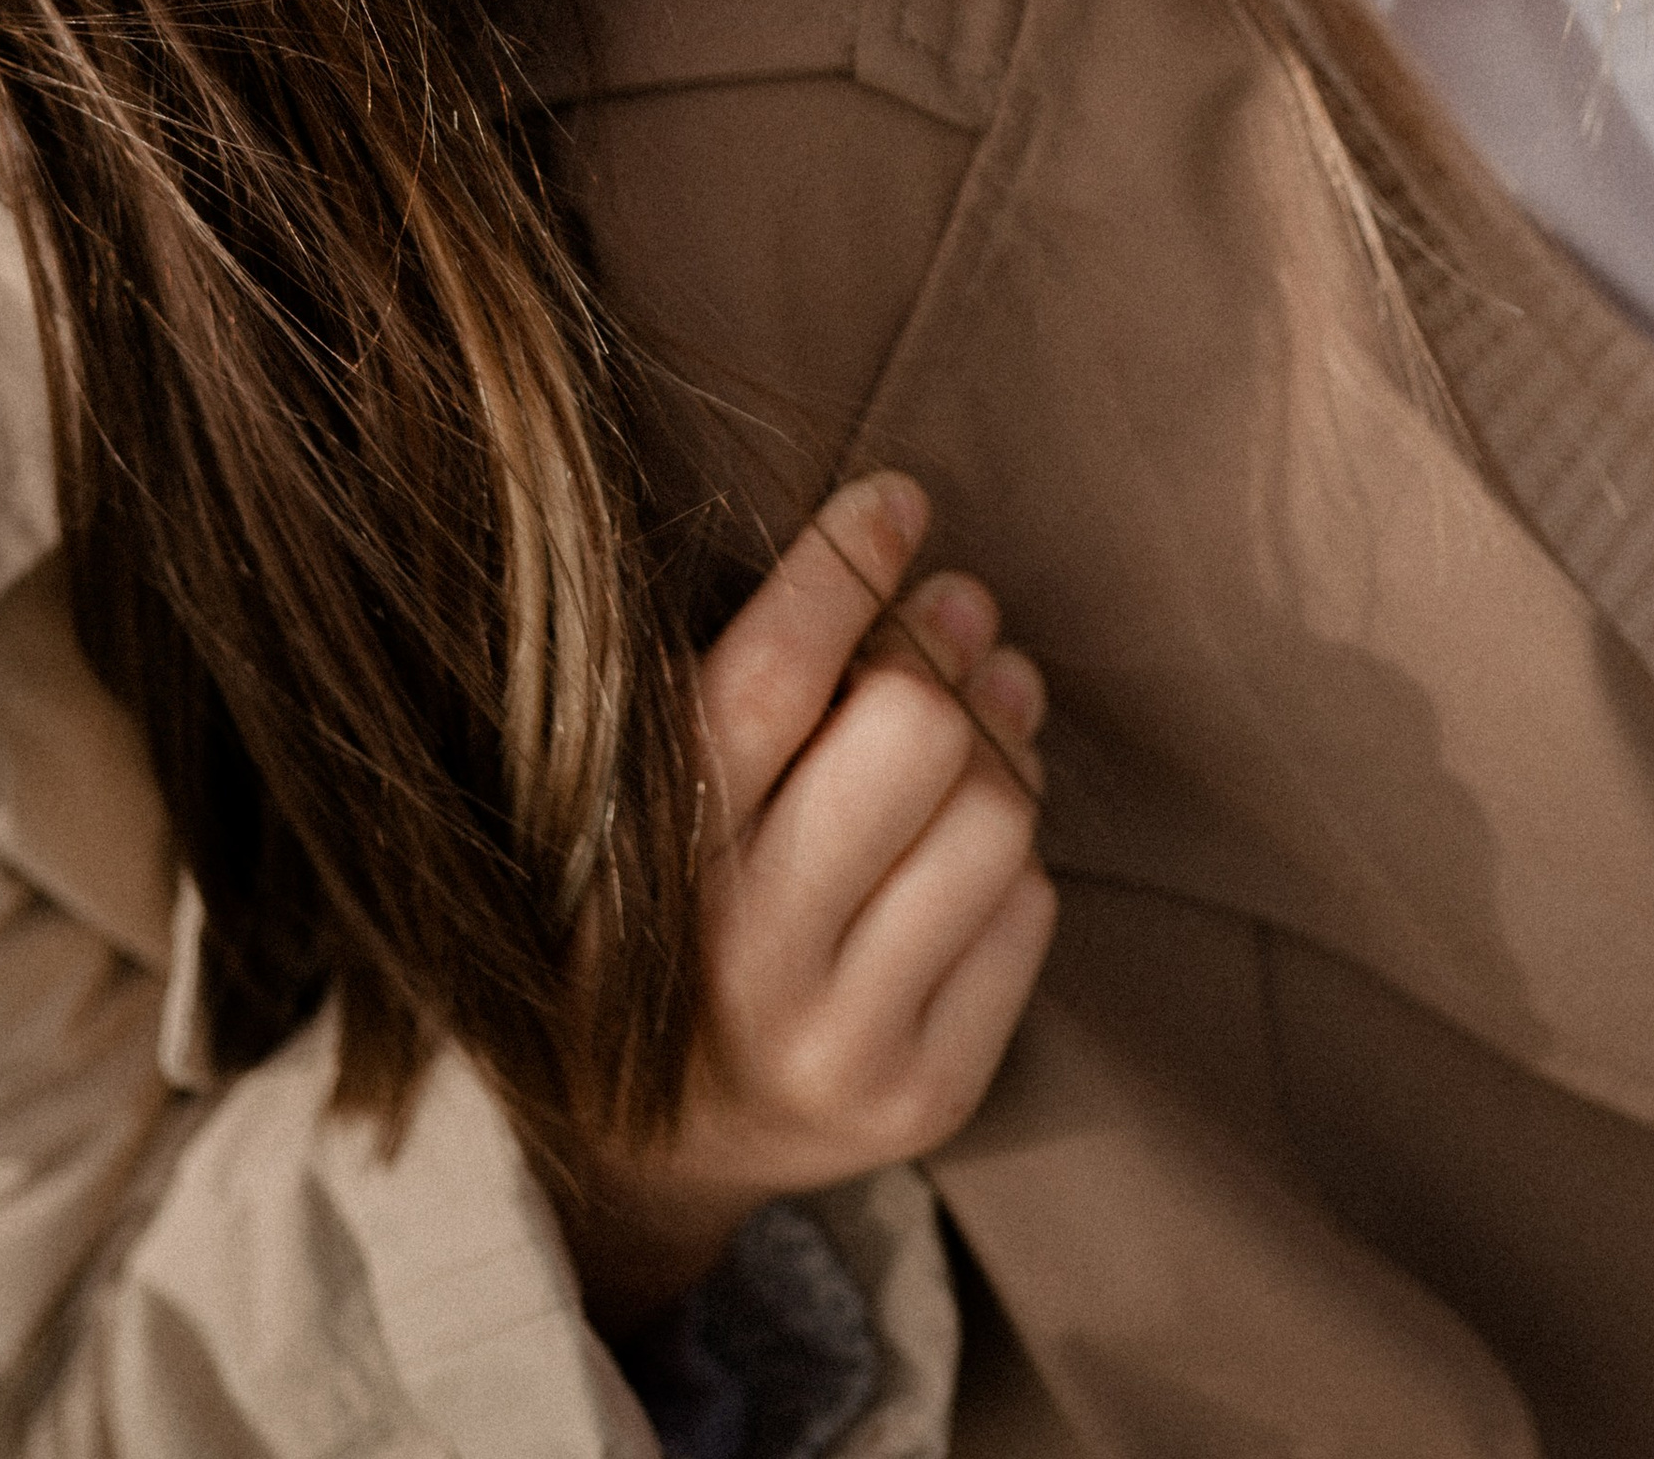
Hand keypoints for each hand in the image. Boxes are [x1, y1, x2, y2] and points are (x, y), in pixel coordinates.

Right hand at [568, 469, 1054, 1328]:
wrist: (634, 1154)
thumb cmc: (643, 912)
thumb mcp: (626, 799)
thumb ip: (732, 689)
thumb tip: (901, 554)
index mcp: (645, 864)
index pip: (770, 681)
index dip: (846, 567)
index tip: (896, 499)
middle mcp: (743, 961)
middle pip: (911, 739)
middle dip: (942, 650)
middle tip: (955, 611)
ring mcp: (841, 1040)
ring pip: (994, 819)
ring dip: (1000, 742)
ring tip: (985, 708)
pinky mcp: (924, 1097)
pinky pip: (1026, 916)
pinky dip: (1008, 857)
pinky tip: (963, 846)